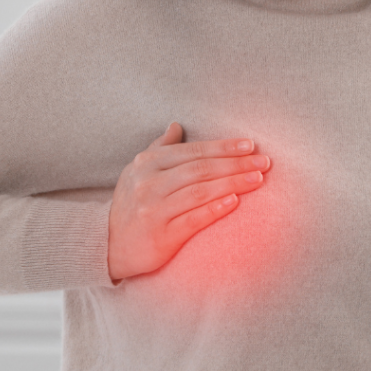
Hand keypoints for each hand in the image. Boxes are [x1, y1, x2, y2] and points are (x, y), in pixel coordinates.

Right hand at [107, 122, 270, 281]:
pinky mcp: (160, 236)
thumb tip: (176, 125)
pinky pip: (193, 219)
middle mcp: (148, 184)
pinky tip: (236, 201)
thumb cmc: (130, 204)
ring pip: (200, 192)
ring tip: (258, 179)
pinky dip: (215, 209)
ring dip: (233, 183)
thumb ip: (159, 148)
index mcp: (146, 163)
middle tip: (264, 162)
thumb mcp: (136, 171)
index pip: (193, 151)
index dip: (223, 147)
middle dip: (235, 164)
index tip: (250, 145)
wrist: (106, 245)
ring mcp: (153, 210)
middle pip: (200, 169)